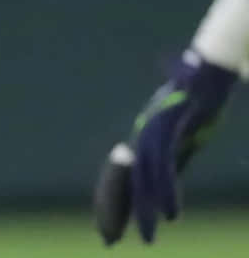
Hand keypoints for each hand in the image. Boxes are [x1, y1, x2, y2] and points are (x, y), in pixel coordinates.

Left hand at [94, 51, 236, 244]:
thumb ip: (171, 158)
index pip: (123, 178)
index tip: (108, 230)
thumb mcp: (183, 139)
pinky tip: (171, 215)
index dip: (113, 203)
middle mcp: (143, 136)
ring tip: (146, 237)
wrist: (205, 72)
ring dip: (144, 209)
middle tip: (109, 240)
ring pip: (144, 178)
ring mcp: (154, 131)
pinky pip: (166, 165)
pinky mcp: (170, 127)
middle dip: (116, 210)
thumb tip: (162, 184)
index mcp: (143, 141)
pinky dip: (168, 191)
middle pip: (125, 180)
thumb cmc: (196, 104)